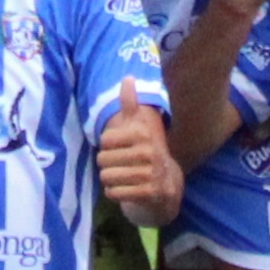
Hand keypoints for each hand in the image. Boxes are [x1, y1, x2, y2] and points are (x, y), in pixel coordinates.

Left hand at [92, 100, 177, 216]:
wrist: (167, 185)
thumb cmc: (146, 153)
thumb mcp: (139, 127)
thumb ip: (130, 104)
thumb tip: (127, 77)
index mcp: (142, 133)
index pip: (104, 140)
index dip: (107, 147)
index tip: (120, 149)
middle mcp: (148, 152)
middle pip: (102, 159)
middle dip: (107, 165)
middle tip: (121, 166)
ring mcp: (149, 173)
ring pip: (107, 177)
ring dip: (110, 180)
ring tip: (122, 178)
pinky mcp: (149, 193)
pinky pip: (115, 193)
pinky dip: (114, 193)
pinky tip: (124, 190)